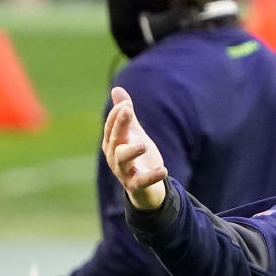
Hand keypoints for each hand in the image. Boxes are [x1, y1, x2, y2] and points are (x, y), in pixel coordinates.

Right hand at [102, 87, 167, 209]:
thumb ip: (125, 114)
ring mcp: (123, 172)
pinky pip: (142, 181)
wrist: (145, 187)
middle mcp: (114, 157)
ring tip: (144, 144)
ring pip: (123, 159)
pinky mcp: (136, 185)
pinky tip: (164, 170)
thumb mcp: (133, 133)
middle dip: (120, 124)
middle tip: (127, 111)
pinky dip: (152, 176)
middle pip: (115, 139)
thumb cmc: (137, 156)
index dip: (116, 115)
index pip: (111, 126)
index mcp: (112, 143)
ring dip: (132, 150)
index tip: (125, 104)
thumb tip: (117, 89)